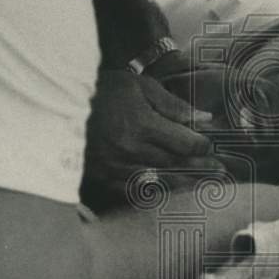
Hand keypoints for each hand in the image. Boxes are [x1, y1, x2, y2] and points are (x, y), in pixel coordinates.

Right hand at [81, 68, 223, 206]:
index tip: (210, 146)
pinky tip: (169, 192)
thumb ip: (173, 105)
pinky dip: (155, 192)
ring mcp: (116, 166)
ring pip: (159, 181)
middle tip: (219, 171)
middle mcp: (131, 149)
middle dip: (200, 167)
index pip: (184, 143)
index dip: (202, 146)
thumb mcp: (140, 86)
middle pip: (176, 164)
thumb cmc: (103, 90)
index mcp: (142, 124)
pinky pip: (135, 190)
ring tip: (203, 185)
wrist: (58, 103)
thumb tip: (203, 118)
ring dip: (184, 183)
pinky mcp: (103, 176)